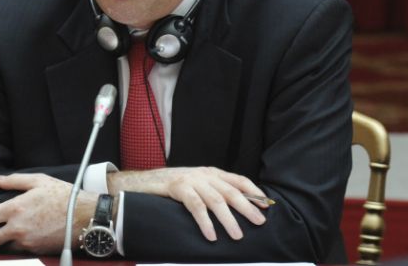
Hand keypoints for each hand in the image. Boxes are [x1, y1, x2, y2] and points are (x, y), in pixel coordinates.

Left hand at [0, 173, 96, 253]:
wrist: (84, 217)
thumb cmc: (63, 196)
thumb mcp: (39, 181)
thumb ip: (14, 181)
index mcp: (15, 209)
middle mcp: (17, 228)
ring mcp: (26, 242)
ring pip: (3, 246)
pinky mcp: (35, 250)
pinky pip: (18, 249)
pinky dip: (13, 244)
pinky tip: (12, 239)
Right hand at [108, 166, 268, 240]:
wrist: (141, 182)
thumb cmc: (169, 187)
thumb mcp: (195, 185)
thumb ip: (211, 192)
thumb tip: (234, 211)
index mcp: (210, 172)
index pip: (238, 179)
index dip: (253, 192)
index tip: (266, 205)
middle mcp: (203, 174)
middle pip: (231, 191)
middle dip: (247, 207)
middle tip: (259, 222)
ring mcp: (190, 179)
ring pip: (216, 200)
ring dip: (228, 219)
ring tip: (237, 235)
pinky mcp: (177, 187)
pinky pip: (195, 206)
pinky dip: (205, 222)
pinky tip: (211, 235)